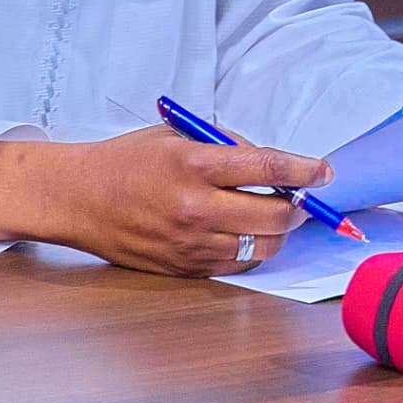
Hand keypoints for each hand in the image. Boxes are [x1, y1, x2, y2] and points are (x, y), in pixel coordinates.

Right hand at [0, 124, 325, 276]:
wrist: (78, 198)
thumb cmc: (127, 160)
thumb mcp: (175, 135)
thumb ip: (224, 145)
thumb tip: (270, 163)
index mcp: (193, 165)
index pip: (267, 167)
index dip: (305, 170)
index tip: (324, 171)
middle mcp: (195, 207)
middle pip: (275, 214)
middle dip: (298, 206)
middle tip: (300, 197)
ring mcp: (190, 243)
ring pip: (262, 245)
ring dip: (278, 231)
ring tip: (273, 215)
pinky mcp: (184, 267)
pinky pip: (237, 264)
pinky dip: (251, 249)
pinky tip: (244, 233)